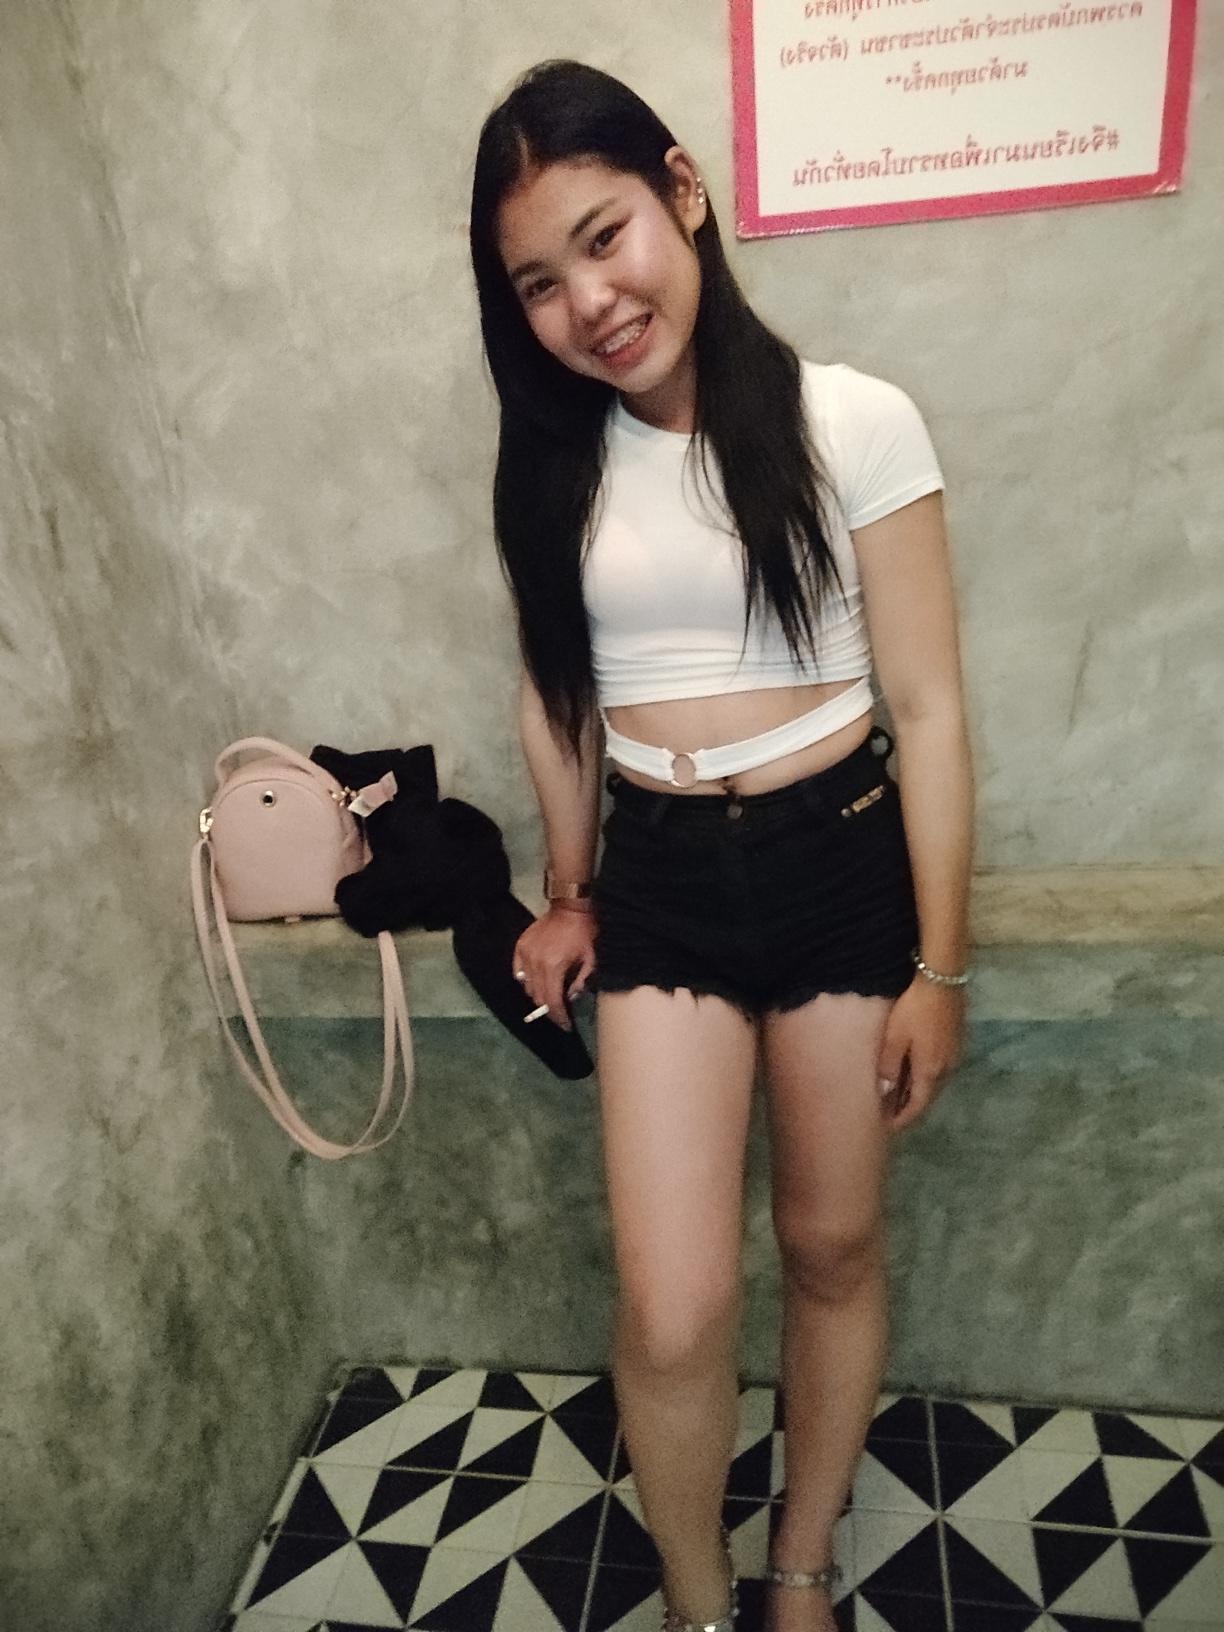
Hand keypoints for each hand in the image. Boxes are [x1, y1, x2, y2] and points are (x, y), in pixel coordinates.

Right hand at [512, 905, 597, 1031]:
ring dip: (538, 995)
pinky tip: (535, 981)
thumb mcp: (591, 959)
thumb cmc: (584, 932)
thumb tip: (570, 997)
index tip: (565, 1026)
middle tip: (559, 1013)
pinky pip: (518, 972)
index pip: (553, 1001)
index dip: (559, 1018)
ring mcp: (525, 954)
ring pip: (527, 987)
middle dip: (549, 1009)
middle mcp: (536, 963)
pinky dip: (525, 980)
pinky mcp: (520, 946)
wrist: (570, 907)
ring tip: (549, 996)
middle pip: (538, 997)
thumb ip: (580, 982)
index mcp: (554, 967)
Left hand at [876, 977, 965, 1129]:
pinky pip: (939, 1068)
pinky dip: (925, 1076)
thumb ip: (889, 1066)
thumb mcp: (895, 1038)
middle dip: (910, 1107)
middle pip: (929, 1096)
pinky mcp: (956, 1040)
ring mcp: (955, 1054)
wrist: (942, 979)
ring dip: (919, 1091)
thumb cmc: (914, 1009)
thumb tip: (884, 1093)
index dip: (903, 1118)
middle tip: (891, 1113)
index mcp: (931, 1071)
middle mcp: (947, 1068)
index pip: (918, 1105)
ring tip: (900, 1095)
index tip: (889, 1127)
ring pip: (935, 1082)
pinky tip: (914, 1071)